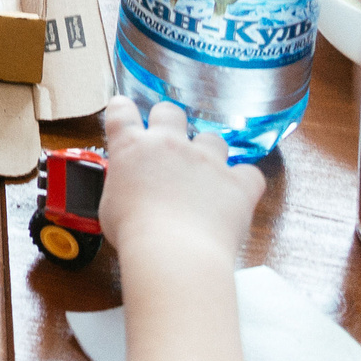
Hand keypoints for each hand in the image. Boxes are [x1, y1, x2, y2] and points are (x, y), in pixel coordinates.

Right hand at [97, 97, 263, 268]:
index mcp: (131, 147)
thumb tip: (129, 189)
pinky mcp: (236, 182)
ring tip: (205, 176)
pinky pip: (250, 173)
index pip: (122, 111)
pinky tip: (237, 193)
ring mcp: (206, 160)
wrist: (173, 252)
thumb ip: (121, 185)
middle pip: (170, 111)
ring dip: (209, 152)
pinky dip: (244, 181)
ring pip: (212, 139)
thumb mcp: (110, 204)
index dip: (123, 109)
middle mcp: (169, 144)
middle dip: (169, 122)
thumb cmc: (134, 233)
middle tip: (169, 144)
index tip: (125, 112)